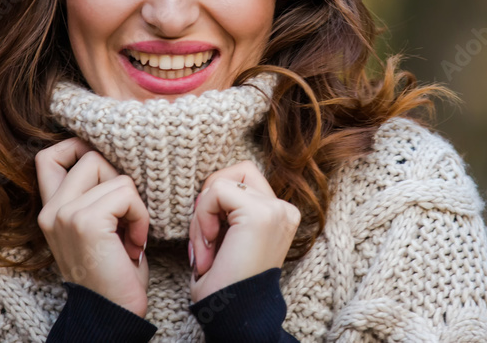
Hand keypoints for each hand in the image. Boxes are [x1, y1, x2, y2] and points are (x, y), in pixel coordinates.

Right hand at [36, 137, 150, 316]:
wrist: (112, 315)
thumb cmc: (114, 271)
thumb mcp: (97, 226)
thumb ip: (92, 194)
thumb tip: (113, 156)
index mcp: (50, 210)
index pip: (48, 155)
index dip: (78, 149)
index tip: (106, 173)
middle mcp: (51, 210)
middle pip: (89, 155)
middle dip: (118, 179)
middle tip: (124, 217)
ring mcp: (64, 215)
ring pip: (114, 173)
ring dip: (134, 203)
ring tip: (129, 235)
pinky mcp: (85, 222)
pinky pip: (126, 192)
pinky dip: (140, 215)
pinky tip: (134, 242)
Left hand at [188, 160, 300, 302]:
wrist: (233, 315)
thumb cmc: (225, 283)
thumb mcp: (229, 236)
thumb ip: (227, 208)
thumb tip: (206, 187)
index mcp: (280, 215)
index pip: (241, 179)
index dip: (215, 203)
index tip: (211, 242)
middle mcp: (284, 209)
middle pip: (235, 172)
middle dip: (209, 202)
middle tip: (206, 241)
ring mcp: (276, 210)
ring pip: (221, 182)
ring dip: (202, 215)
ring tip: (206, 250)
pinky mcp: (260, 213)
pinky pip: (216, 191)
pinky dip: (202, 217)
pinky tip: (209, 245)